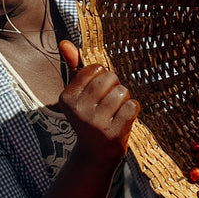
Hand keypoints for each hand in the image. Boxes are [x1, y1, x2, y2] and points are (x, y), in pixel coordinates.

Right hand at [57, 40, 138, 165]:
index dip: (103, 77)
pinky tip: (124, 120)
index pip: (95, 69)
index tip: (98, 93)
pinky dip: (133, 110)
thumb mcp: (79, 94)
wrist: (96, 155)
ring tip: (115, 113)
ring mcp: (95, 124)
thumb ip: (74, 67)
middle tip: (109, 104)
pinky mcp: (113, 134)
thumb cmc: (90, 117)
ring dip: (124, 100)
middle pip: (110, 78)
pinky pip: (132, 107)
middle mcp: (78, 111)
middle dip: (115, 87)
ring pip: (123, 92)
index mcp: (67, 98)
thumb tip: (65, 42)